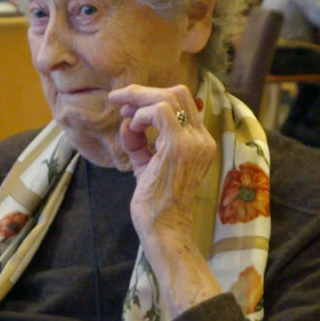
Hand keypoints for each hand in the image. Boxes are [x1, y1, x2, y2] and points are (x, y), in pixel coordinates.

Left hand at [104, 85, 223, 320]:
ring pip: (170, 96)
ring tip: (120, 111)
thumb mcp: (146, 164)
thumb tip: (126, 121)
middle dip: (143, 92)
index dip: (151, 98)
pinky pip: (160, 111)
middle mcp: (202, 139)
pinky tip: (132, 128)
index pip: (182, 104)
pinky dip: (141, 115)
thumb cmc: (154, 202)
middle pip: (178, 93)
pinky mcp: (179, 146)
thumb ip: (138, 142)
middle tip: (117, 99)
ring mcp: (193, 142)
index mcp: (200, 142)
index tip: (126, 107)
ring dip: (139, 99)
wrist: (164, 228)